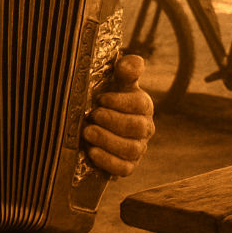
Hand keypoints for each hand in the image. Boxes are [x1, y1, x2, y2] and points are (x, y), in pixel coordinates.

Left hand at [83, 54, 154, 175]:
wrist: (92, 123)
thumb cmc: (105, 98)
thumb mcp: (114, 81)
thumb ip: (125, 70)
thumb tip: (132, 63)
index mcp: (143, 105)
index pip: (141, 104)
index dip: (121, 102)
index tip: (101, 99)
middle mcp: (144, 128)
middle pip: (138, 128)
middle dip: (113, 121)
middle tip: (92, 115)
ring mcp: (137, 149)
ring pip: (131, 150)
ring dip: (108, 141)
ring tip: (87, 132)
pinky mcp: (127, 166)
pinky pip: (124, 169)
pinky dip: (108, 161)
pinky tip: (91, 151)